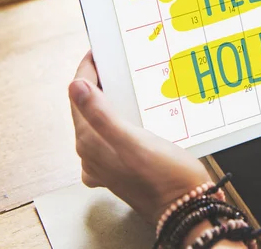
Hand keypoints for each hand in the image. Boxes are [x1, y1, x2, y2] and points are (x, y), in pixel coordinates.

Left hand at [68, 51, 209, 223]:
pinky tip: (131, 115)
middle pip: (86, 108)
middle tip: (110, 62)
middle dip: (95, 83)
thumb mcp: (134, 141)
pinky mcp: (119, 167)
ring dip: (106, 100)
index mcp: (91, 142)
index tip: (96, 53)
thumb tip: (75, 86)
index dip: (86, 71)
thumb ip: (102, 114)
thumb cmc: (164, 177)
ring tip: (121, 82)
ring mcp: (104, 162)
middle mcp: (92, 153)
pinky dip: (116, 119)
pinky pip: (110, 135)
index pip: (78, 96)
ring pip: (97, 122)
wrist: (185, 208)